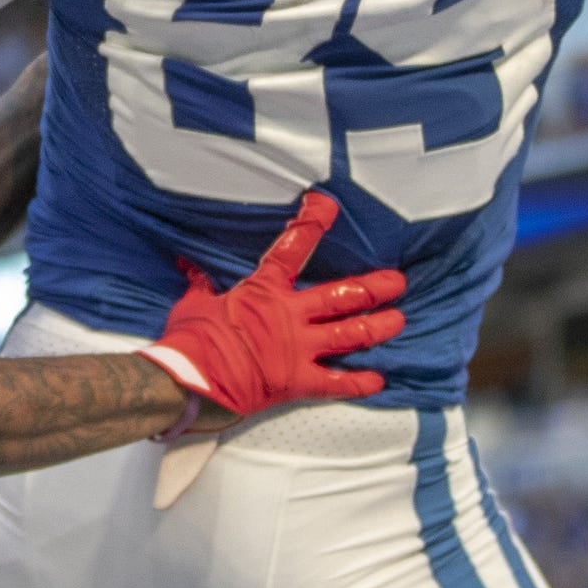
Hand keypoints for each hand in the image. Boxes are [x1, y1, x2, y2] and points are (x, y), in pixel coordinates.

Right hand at [138, 191, 405, 418]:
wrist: (188, 382)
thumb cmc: (189, 340)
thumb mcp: (194, 303)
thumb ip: (201, 284)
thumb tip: (189, 266)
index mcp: (265, 290)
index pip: (292, 246)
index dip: (312, 222)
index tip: (328, 204)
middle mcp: (290, 315)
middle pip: (341, 295)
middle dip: (373, 287)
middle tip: (398, 282)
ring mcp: (298, 349)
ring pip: (349, 334)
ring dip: (377, 327)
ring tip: (398, 320)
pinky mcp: (297, 381)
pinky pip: (336, 383)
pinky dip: (358, 382)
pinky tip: (379, 380)